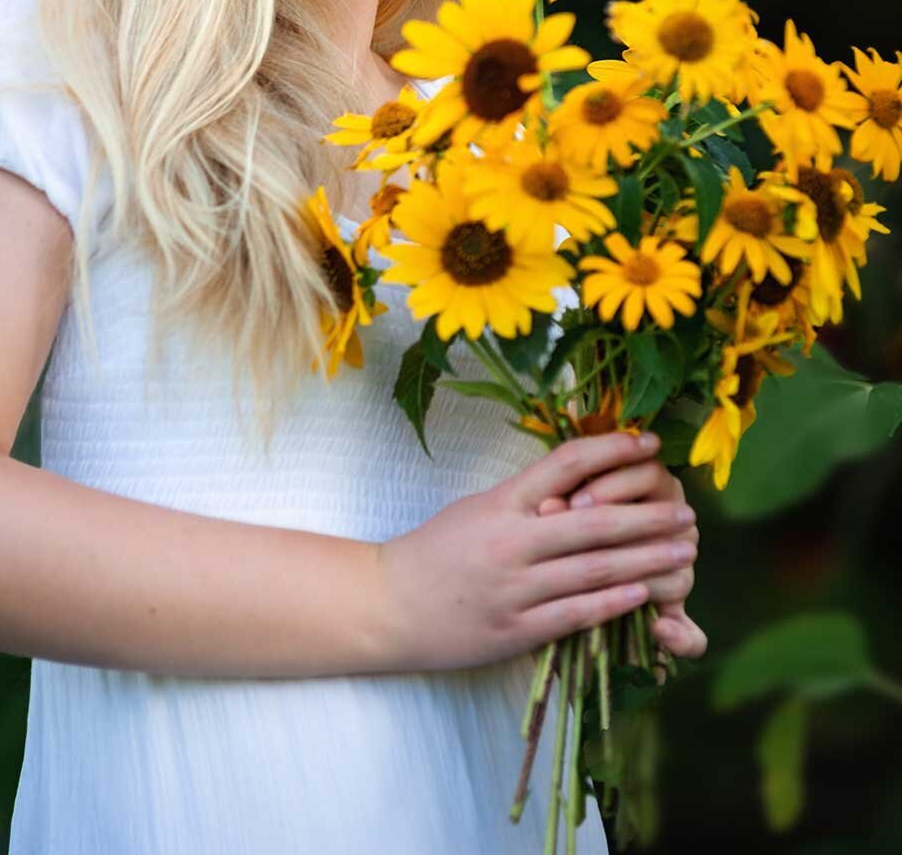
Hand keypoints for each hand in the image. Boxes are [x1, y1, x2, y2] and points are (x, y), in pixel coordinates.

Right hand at [376, 431, 698, 673]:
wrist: (388, 604)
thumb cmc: (438, 551)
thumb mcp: (479, 507)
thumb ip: (528, 498)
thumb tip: (585, 481)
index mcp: (502, 501)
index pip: (567, 463)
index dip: (614, 450)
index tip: (651, 444)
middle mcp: (511, 540)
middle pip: (595, 520)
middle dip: (649, 515)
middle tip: (688, 511)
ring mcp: (513, 588)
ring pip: (594, 570)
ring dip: (647, 560)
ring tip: (684, 552)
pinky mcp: (513, 631)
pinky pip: (574, 614)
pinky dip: (614, 602)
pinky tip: (645, 592)